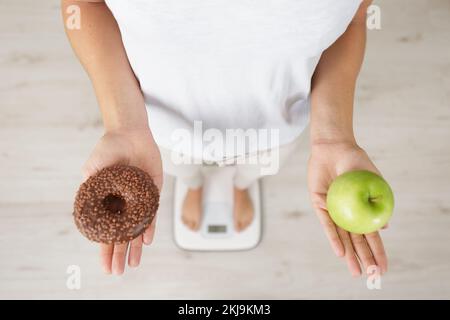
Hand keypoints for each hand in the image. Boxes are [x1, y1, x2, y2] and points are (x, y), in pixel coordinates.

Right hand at [82, 127, 162, 274]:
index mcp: (108, 203)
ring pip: (137, 228)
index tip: (104, 266)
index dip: (104, 250)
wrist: (129, 133)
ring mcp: (138, 200)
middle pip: (121, 235)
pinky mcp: (152, 192)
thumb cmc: (109, 148)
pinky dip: (150, 226)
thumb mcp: (94, 167)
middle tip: (118, 272)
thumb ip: (90, 182)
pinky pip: (152, 213)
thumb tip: (84, 196)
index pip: (105, 232)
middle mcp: (123, 204)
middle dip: (119, 254)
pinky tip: (147, 240)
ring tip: (133, 263)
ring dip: (136, 246)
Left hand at [308, 141, 387, 276]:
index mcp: (361, 209)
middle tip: (372, 276)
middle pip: (356, 240)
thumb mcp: (372, 180)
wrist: (334, 147)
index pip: (371, 235)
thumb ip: (378, 201)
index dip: (378, 252)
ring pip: (342, 237)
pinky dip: (334, 238)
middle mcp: (347, 212)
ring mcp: (333, 210)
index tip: (384, 268)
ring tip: (357, 271)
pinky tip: (340, 253)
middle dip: (365, 258)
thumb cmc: (355, 161)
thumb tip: (385, 228)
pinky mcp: (319, 204)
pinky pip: (327, 224)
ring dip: (350, 255)